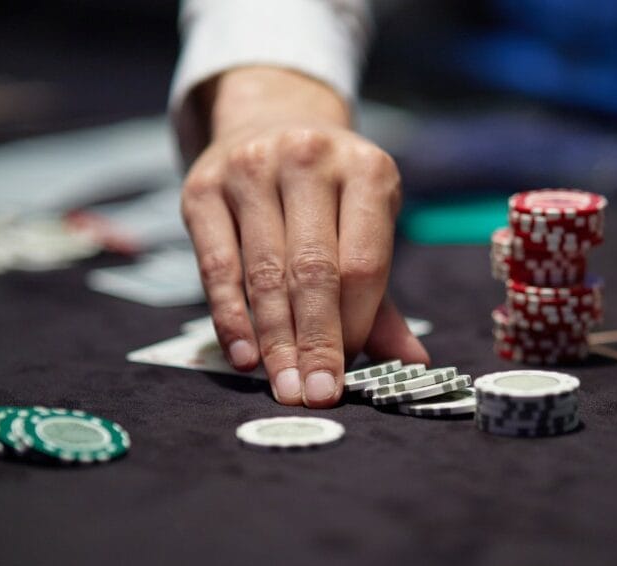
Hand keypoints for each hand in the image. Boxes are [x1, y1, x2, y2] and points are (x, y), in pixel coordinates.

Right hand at [181, 67, 429, 407]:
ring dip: (275, 340)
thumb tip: (413, 360)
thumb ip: (382, 297)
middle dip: (316, 342)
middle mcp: (309, 159)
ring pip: (265, 273)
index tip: (347, 372)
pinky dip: (231, 317)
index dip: (355, 325)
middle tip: (316, 395)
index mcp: (367, 169)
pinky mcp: (203, 186)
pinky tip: (245, 357)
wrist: (270, 119)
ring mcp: (252, 168)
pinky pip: (217, 266)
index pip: (363, 265)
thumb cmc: (329, 194)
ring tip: (285, 386)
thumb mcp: (366, 226)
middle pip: (315, 271)